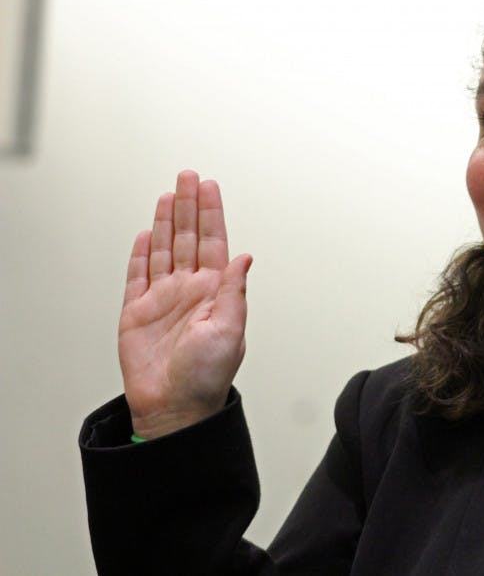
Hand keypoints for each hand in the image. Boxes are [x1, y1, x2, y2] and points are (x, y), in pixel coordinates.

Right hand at [118, 170, 251, 438]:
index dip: (211, 213)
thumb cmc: (207, 377)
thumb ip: (234, 291)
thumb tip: (246, 256)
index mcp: (215, 292)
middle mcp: (190, 290)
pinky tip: (145, 232)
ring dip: (165, 222)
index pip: (213, 242)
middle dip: (188, 206)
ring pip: (163, 250)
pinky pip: (137, 275)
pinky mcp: (137, 312)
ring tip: (169, 195)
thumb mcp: (230, 331)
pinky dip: (140, 253)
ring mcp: (163, 299)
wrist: (173, 407)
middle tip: (188, 175)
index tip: (209, 186)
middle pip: (187, 237)